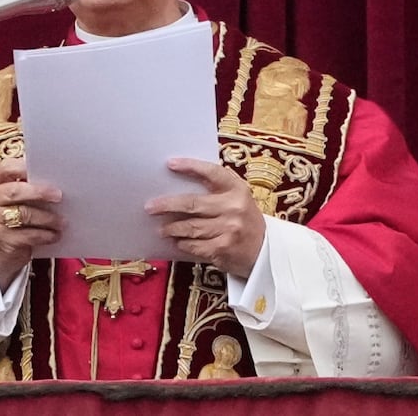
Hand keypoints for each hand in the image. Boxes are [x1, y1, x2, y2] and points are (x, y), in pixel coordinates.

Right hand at [0, 157, 63, 287]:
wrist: (0, 251)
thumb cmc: (16, 218)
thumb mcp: (19, 201)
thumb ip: (31, 188)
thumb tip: (58, 182)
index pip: (5, 168)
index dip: (23, 167)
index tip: (45, 169)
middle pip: (14, 191)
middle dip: (38, 192)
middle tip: (59, 196)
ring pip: (22, 215)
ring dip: (46, 218)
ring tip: (62, 222)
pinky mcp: (0, 240)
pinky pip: (26, 236)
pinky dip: (44, 235)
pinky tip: (55, 235)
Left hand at [144, 158, 265, 278]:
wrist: (267, 252)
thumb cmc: (245, 220)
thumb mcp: (238, 199)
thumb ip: (217, 190)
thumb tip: (178, 185)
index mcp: (237, 189)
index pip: (211, 173)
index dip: (190, 166)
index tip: (170, 164)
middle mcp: (234, 207)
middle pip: (192, 203)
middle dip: (167, 205)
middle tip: (150, 207)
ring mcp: (228, 229)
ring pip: (189, 227)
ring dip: (172, 228)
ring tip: (162, 228)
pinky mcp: (222, 249)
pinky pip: (194, 245)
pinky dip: (183, 244)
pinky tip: (178, 242)